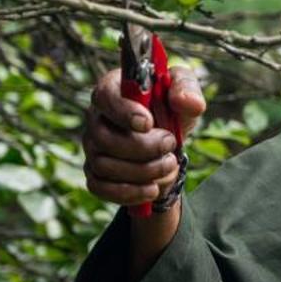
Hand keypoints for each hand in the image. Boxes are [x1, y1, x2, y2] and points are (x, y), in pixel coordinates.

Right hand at [82, 60, 207, 209]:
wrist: (169, 139)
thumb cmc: (171, 106)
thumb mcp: (183, 89)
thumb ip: (187, 88)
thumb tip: (188, 102)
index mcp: (113, 89)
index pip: (105, 97)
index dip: (124, 112)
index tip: (148, 123)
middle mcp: (96, 118)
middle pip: (103, 138)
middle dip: (143, 148)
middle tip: (170, 145)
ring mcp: (92, 147)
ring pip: (104, 166)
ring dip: (143, 171)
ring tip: (169, 164)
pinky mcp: (95, 172)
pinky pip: (100, 188)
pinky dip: (129, 193)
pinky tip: (152, 189)